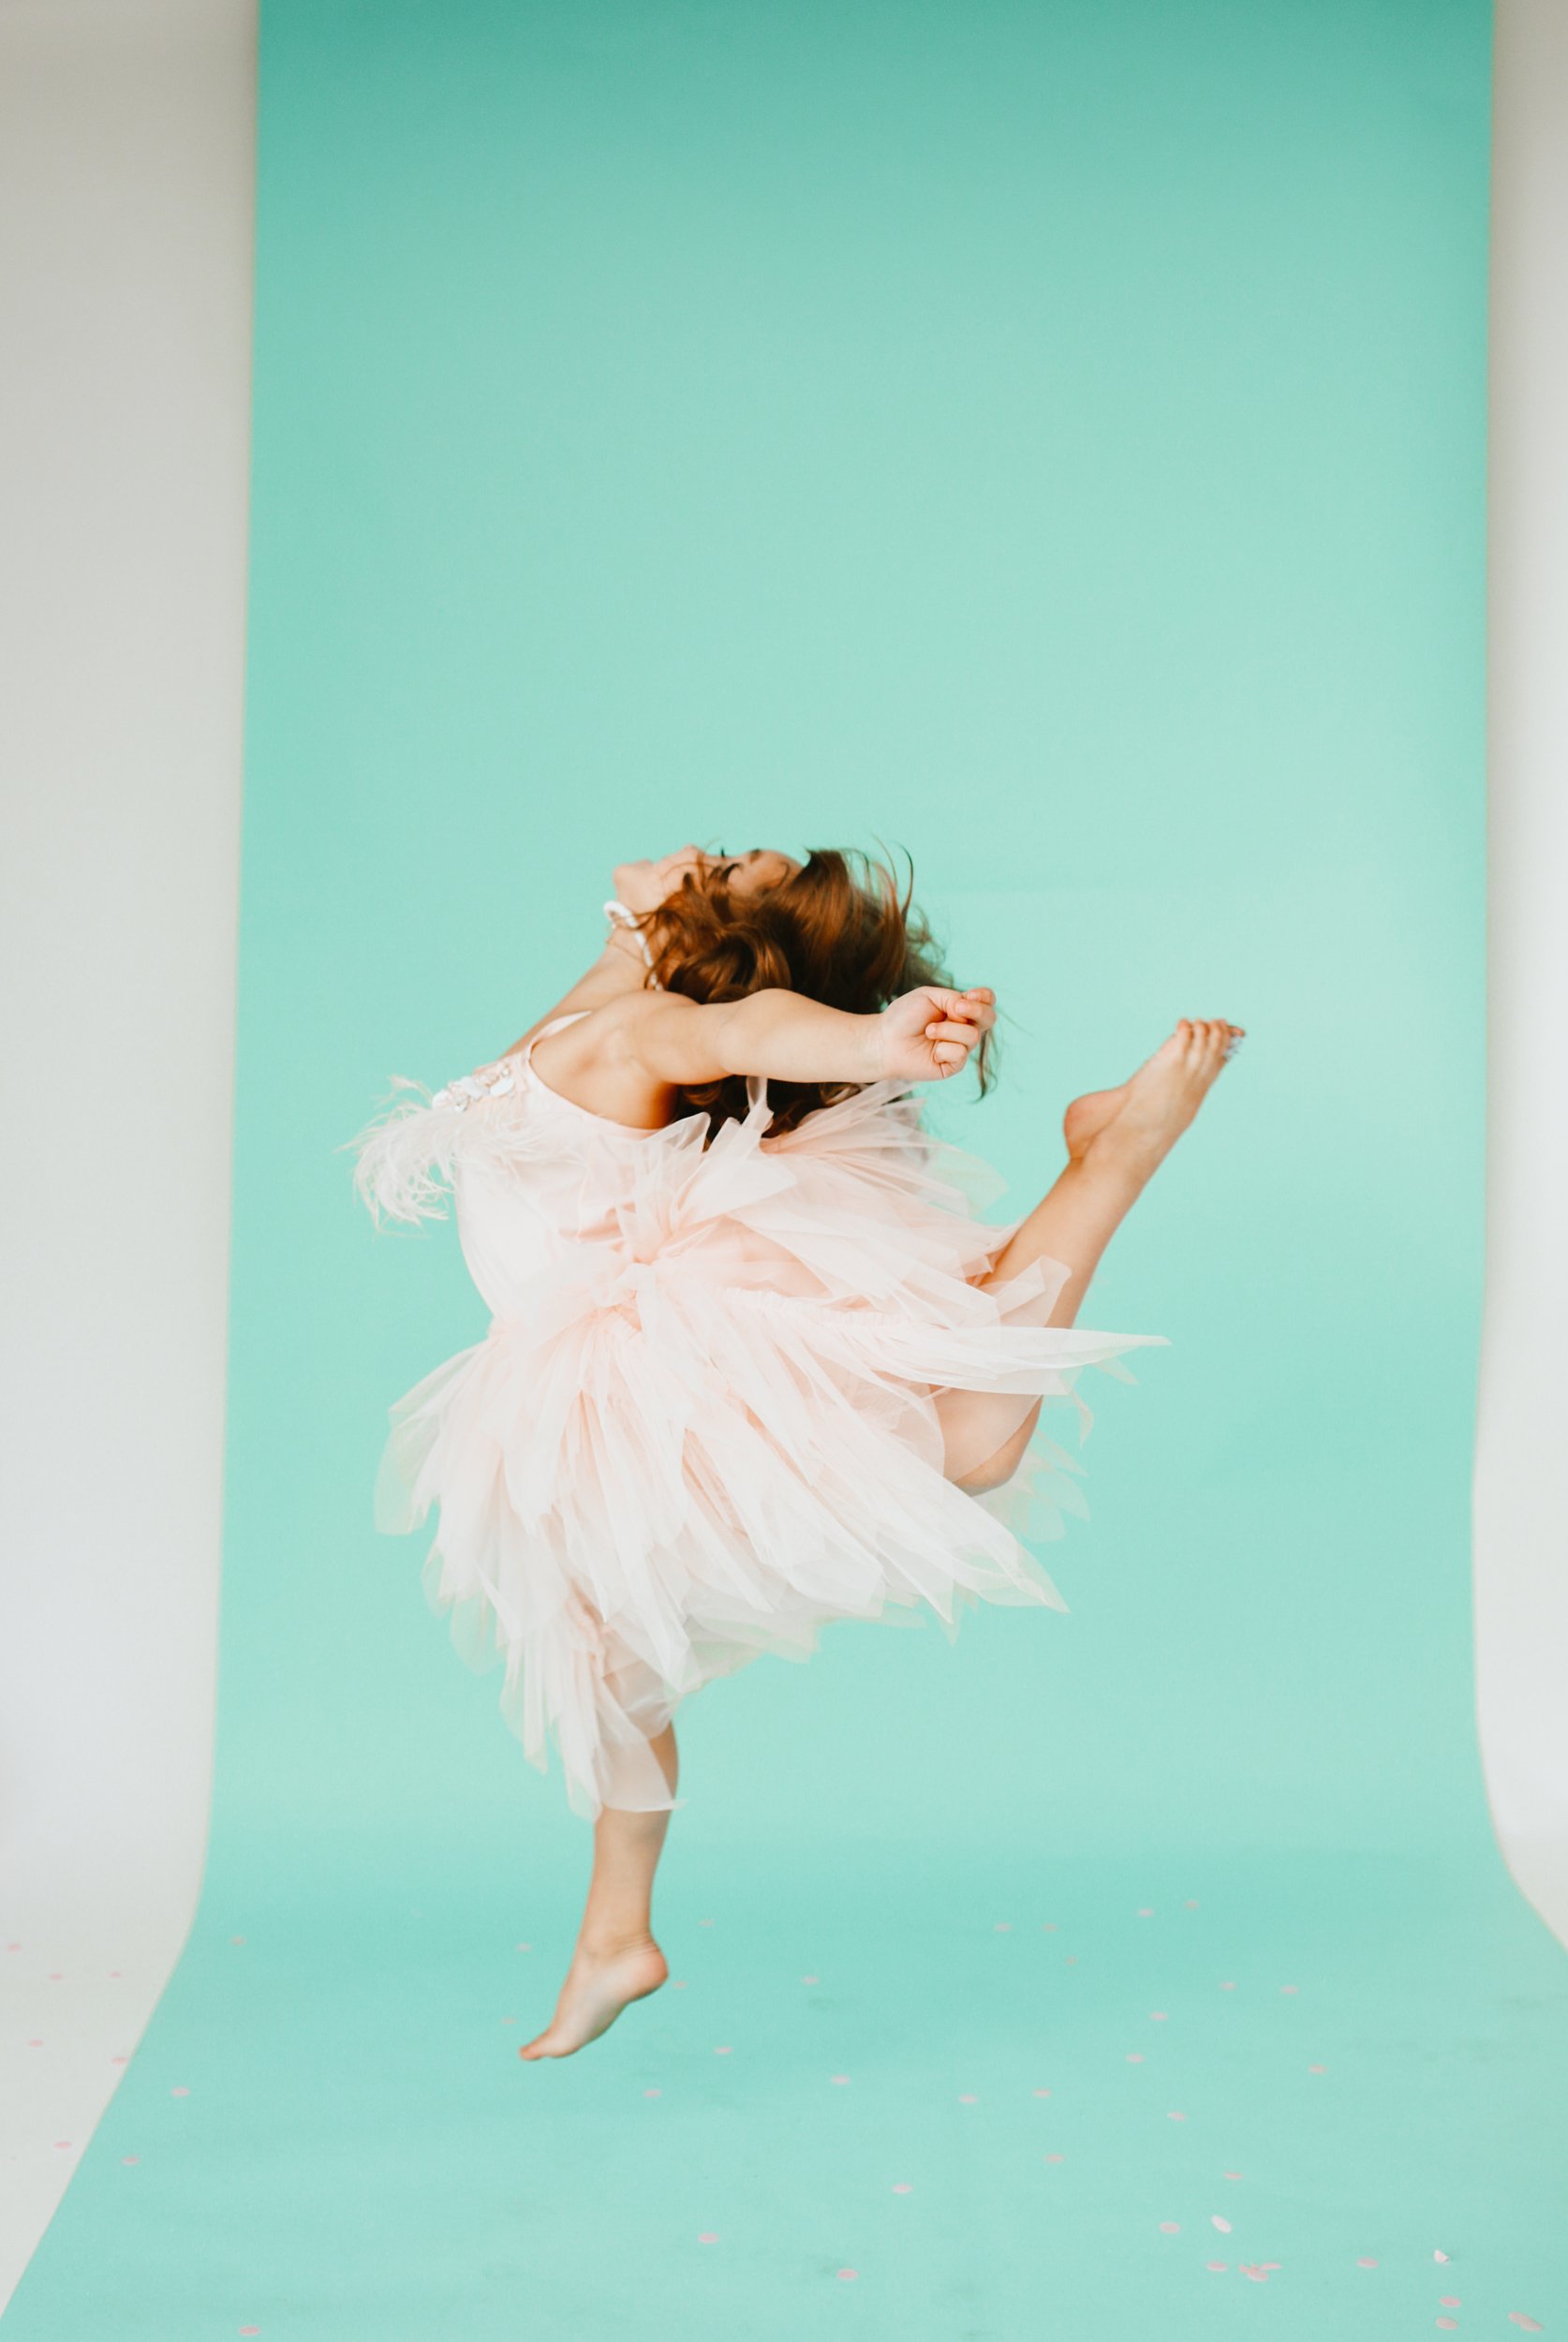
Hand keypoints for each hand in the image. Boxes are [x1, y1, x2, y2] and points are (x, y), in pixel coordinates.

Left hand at [874, 986, 995, 1081]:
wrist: (885, 1040)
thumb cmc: (904, 1017)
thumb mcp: (929, 996)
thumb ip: (953, 998)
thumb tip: (967, 1013)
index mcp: (960, 1010)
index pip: (986, 1002)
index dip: (985, 998)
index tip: (970, 995)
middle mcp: (963, 1029)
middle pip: (989, 1019)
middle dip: (977, 1010)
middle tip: (957, 1007)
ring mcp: (960, 1048)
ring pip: (972, 1036)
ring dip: (948, 1030)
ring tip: (928, 1031)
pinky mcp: (953, 1066)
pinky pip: (960, 1054)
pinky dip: (944, 1048)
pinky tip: (932, 1050)